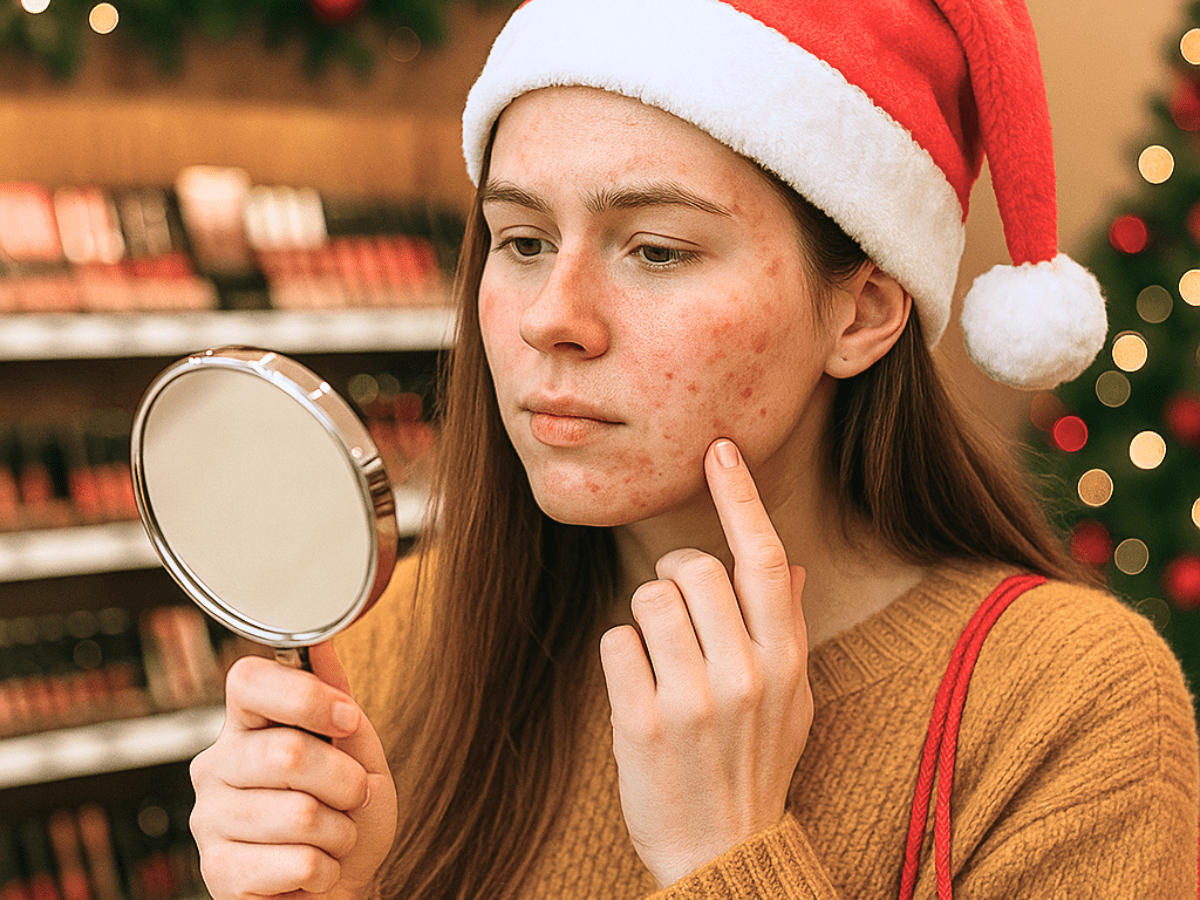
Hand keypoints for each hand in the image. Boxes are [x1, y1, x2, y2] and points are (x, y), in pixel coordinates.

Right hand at [190, 642, 397, 899]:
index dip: (305, 697)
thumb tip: (321, 640)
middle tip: (351, 797)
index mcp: (246, 726)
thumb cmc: (347, 815)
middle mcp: (215, 766)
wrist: (341, 888)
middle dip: (344, 781)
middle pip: (287, 753)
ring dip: (339, 831)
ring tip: (331, 836)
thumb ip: (338, 700)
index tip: (347, 721)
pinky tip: (313, 869)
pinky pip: (297, 863)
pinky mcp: (217, 874)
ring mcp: (209, 820)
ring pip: (299, 814)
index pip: (247, 681)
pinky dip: (326, 869)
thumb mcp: (357, 750)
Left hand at [599, 438, 812, 887]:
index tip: (719, 450)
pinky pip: (615, 641)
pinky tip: (638, 691)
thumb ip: (788, 630)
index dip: (740, 499)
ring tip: (660, 661)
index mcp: (787, 662)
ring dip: (645, 618)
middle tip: (677, 617)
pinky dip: (620, 656)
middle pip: (692, 569)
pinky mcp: (642, 722)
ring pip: (648, 597)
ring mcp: (694, 700)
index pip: (764, 560)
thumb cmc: (755, 767)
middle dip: (675, 578)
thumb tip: (786, 567)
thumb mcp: (793, 702)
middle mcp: (747, 674)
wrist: (720, 854)